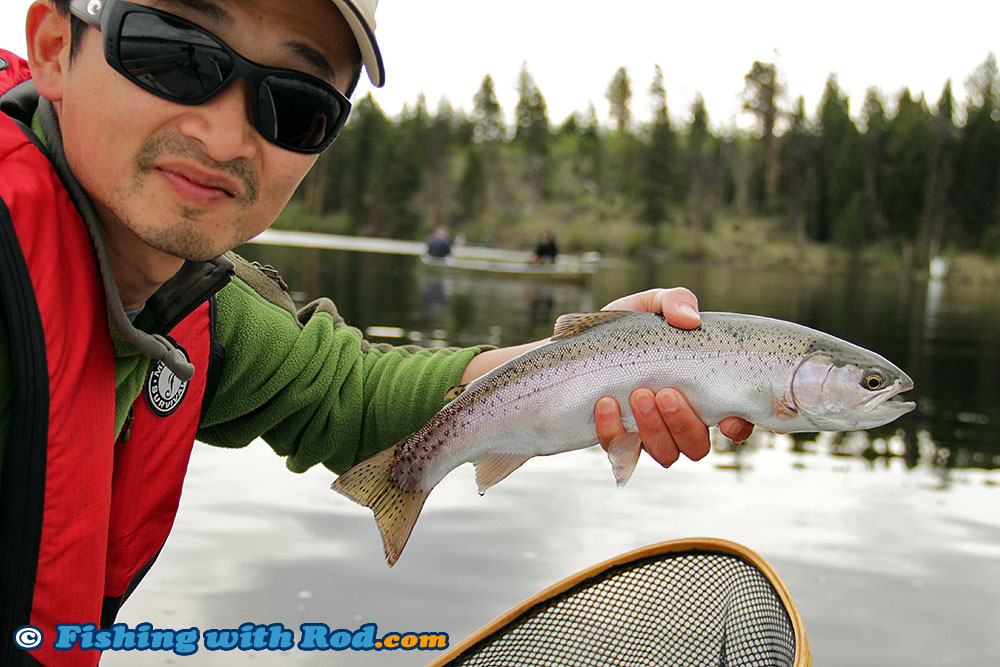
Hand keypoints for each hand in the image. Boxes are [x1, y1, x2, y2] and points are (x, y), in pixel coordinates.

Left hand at [593, 288, 754, 471]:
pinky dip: (613, 429)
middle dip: (683, 423)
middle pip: (697, 446)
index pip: (735, 422)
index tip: (727, 420)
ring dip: (654, 429)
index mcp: (703, 393)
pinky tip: (606, 404)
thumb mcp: (652, 305)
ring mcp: (651, 435)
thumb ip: (675, 302)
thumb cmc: (631, 327)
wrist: (582, 344)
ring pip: (666, 454)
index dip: (737, 427)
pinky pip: (620, 449)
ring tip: (638, 394)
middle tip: (665, 392)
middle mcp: (682, 422)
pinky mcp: (619, 439)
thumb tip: (689, 319)